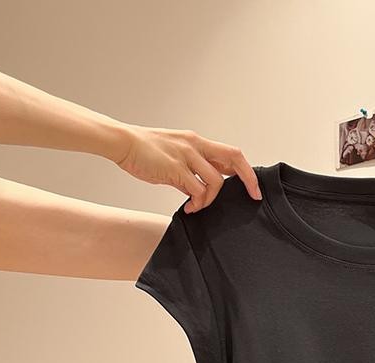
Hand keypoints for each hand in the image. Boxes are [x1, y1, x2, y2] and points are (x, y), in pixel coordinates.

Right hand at [110, 124, 260, 212]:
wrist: (122, 142)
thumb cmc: (144, 150)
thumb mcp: (174, 157)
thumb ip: (190, 172)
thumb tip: (199, 191)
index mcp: (196, 141)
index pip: (231, 153)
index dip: (246, 170)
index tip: (253, 188)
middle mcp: (195, 145)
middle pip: (235, 158)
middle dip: (249, 179)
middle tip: (253, 196)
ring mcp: (187, 156)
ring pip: (216, 182)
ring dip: (211, 200)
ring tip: (197, 206)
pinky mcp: (176, 168)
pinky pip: (198, 190)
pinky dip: (198, 203)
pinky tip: (189, 208)